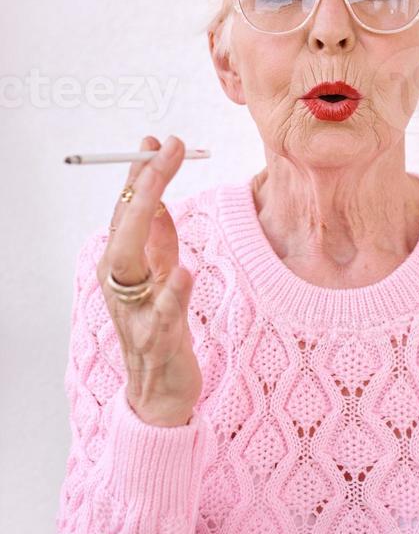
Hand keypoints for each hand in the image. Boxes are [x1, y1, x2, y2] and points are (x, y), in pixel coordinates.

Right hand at [96, 135, 202, 426]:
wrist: (160, 391)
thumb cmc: (158, 326)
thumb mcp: (159, 272)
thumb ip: (158, 235)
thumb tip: (157, 193)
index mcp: (123, 262)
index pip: (127, 209)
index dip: (141, 173)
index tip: (159, 141)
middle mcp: (120, 281)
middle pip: (125, 226)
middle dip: (143, 184)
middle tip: (164, 149)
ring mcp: (135, 310)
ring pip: (129, 263)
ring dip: (145, 226)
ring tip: (159, 193)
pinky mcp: (157, 338)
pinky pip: (162, 313)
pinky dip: (171, 291)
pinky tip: (183, 270)